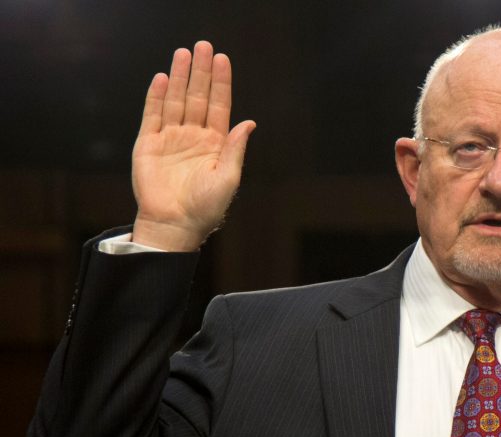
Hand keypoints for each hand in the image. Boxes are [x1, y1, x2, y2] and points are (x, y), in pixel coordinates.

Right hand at [131, 41, 255, 250]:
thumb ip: (236, 149)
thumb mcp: (228, 178)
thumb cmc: (205, 208)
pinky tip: (161, 79)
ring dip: (178, 77)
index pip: (219, 106)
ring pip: (175, 101)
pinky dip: (156, 97)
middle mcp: (193, 137)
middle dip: (200, 72)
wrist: (175, 225)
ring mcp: (171, 139)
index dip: (220, 83)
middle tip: (203, 46)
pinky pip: (152, 116)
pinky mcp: (149, 145)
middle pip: (197, 97)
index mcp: (215, 144)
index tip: (222, 60)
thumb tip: (250, 121)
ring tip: (183, 54)